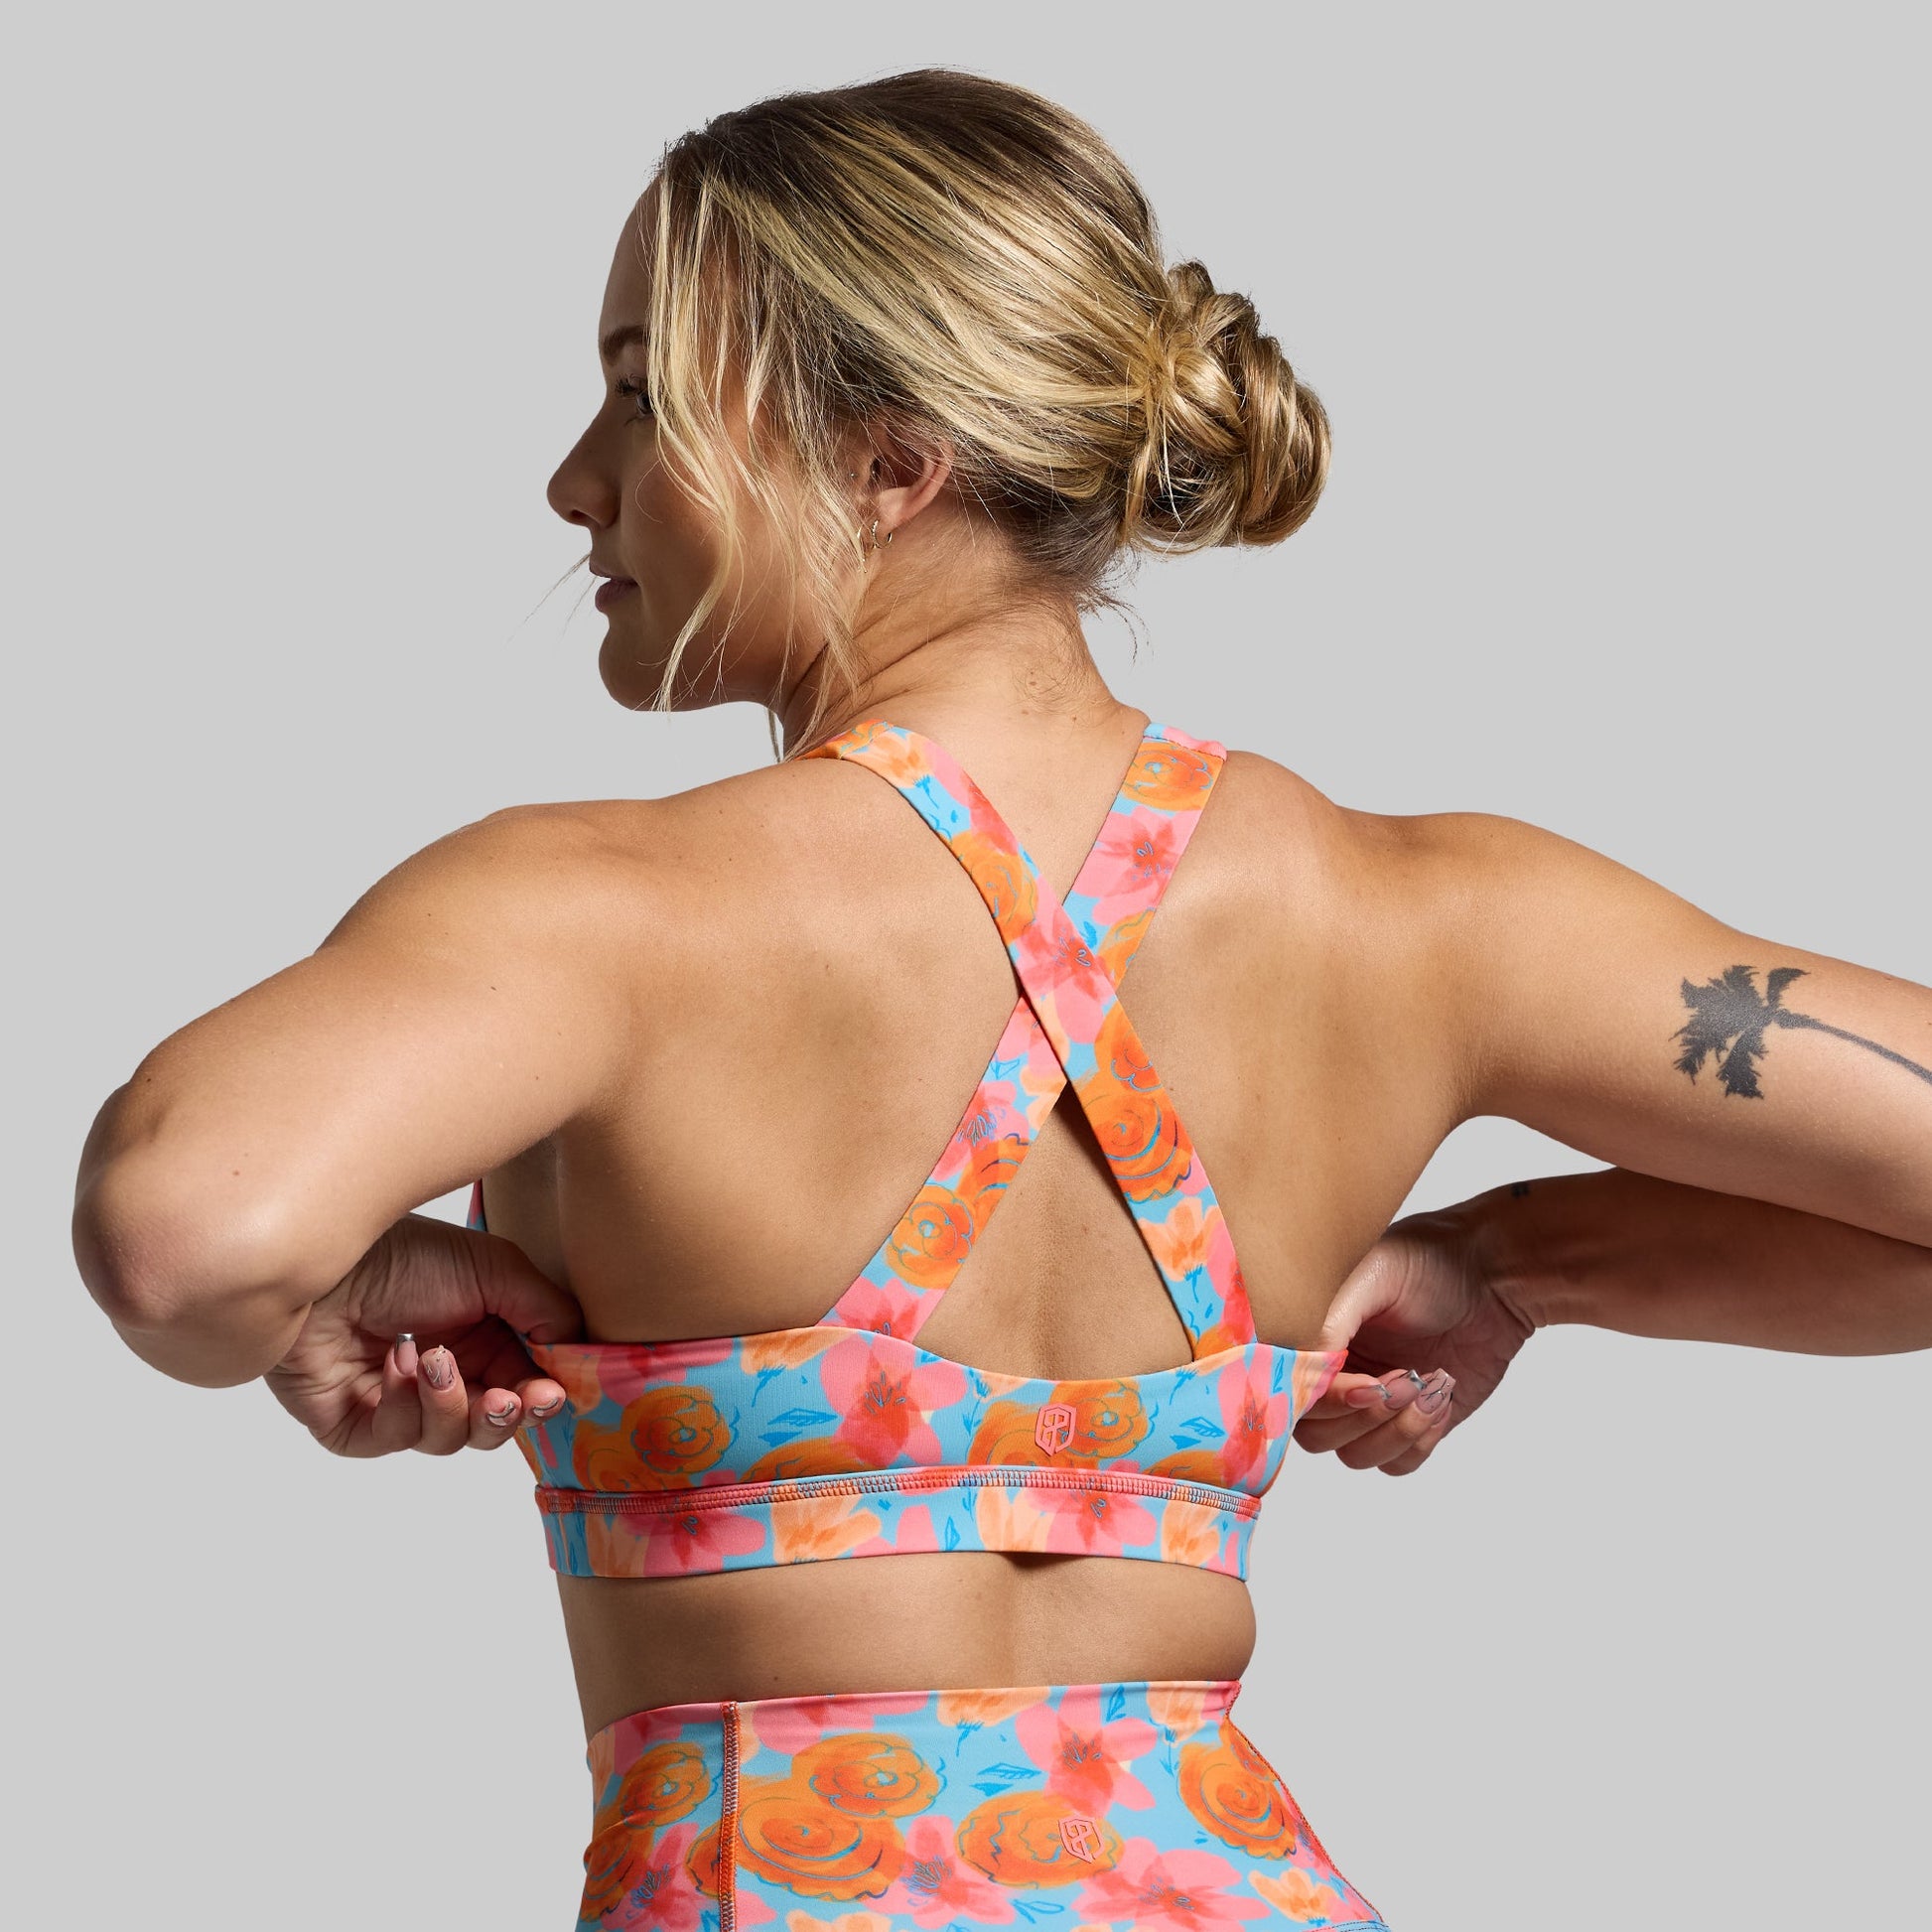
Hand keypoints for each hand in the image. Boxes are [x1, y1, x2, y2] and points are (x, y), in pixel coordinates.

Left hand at [263, 1213, 583, 1456]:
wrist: (327, 1268)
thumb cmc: (406, 1256)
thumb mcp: (496, 1270)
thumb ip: (547, 1311)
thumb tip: (576, 1356)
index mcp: (480, 1339)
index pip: (524, 1388)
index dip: (541, 1398)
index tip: (552, 1393)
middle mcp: (442, 1375)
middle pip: (491, 1426)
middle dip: (504, 1417)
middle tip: (506, 1398)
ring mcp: (398, 1404)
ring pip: (448, 1440)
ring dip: (448, 1402)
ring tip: (432, 1359)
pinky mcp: (356, 1427)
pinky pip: (397, 1440)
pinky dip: (403, 1402)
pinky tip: (394, 1361)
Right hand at [1295, 1193, 1534, 1475]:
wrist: (1494, 1278)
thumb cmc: (1429, 1263)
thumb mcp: (1373, 1276)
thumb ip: (1330, 1321)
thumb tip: (1303, 1366)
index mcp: (1313, 1338)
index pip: (1292, 1392)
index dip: (1325, 1399)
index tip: (1366, 1383)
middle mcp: (1335, 1376)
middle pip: (1317, 1435)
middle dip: (1365, 1415)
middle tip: (1404, 1378)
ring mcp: (1372, 1405)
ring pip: (1356, 1456)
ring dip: (1395, 1430)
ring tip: (1427, 1387)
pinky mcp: (1410, 1424)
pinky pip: (1397, 1464)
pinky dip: (1419, 1441)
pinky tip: (1440, 1399)